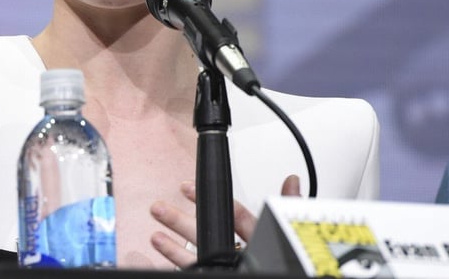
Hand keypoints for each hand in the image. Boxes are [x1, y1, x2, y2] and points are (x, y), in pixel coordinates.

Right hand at [149, 174, 300, 267]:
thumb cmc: (288, 265)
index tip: (187, 188)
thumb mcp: (290, 232)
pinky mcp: (215, 275)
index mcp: (258, 239)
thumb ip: (288, 207)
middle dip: (179, 219)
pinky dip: (176, 260)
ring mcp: (226, 267)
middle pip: (203, 232)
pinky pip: (193, 269)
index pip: (229, 214)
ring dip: (173, 243)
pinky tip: (163, 254)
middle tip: (160, 207)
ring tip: (156, 234)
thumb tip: (292, 180)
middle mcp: (240, 254)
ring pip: (194, 254)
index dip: (207, 199)